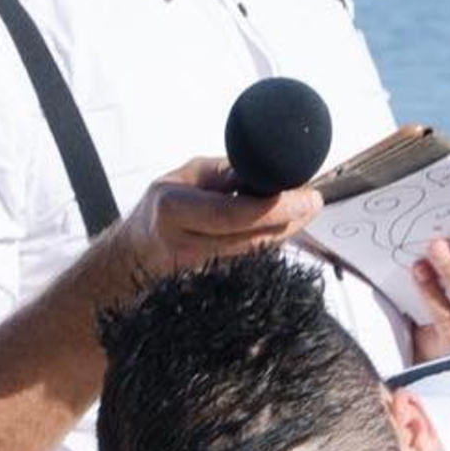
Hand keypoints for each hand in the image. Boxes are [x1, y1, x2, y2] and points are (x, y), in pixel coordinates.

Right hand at [112, 158, 322, 284]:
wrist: (134, 253)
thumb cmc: (163, 205)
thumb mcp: (188, 175)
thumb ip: (227, 173)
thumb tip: (269, 172)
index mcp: (173, 209)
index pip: (233, 214)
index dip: (275, 208)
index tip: (305, 197)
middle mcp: (184, 242)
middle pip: (251, 237)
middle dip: (290, 219)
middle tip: (314, 201)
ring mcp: (196, 266)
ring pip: (255, 251)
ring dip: (286, 230)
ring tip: (307, 209)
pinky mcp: (210, 279)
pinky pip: (250, 258)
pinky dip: (271, 240)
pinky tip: (286, 225)